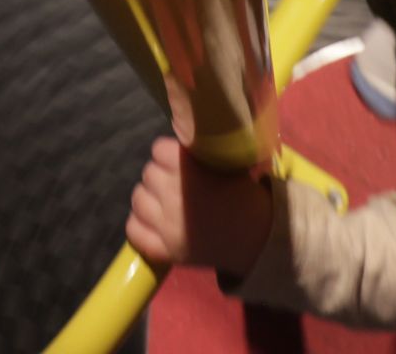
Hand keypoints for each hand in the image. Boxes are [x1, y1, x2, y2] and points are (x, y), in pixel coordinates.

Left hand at [126, 138, 272, 277]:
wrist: (260, 237)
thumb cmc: (244, 196)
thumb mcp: (226, 164)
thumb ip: (195, 155)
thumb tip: (172, 143)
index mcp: (190, 170)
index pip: (158, 149)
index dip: (168, 154)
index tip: (179, 161)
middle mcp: (174, 196)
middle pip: (148, 173)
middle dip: (160, 175)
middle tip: (175, 183)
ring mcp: (168, 226)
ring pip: (138, 199)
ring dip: (149, 197)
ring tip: (164, 202)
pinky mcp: (166, 251)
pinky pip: (134, 231)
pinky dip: (139, 225)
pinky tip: (153, 222)